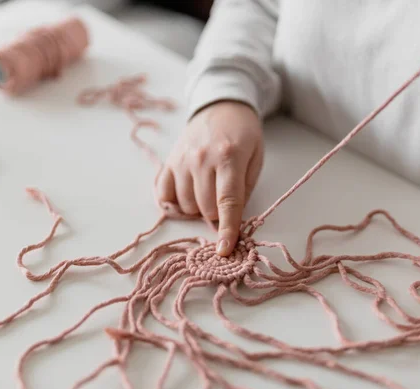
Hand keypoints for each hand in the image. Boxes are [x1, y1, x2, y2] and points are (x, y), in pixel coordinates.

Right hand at [157, 100, 263, 254]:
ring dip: (198, 208)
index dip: (228, 229)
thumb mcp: (255, 160)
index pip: (228, 201)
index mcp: (229, 158)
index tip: (225, 250)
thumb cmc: (243, 135)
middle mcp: (202, 159)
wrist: (221, 107)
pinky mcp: (168, 162)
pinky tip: (187, 194)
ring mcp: (182, 160)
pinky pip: (164, 195)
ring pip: (186, 206)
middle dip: (217, 214)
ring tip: (208, 191)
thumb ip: (243, 192)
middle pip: (206, 208)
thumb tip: (229, 223)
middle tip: (224, 200)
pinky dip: (176, 202)